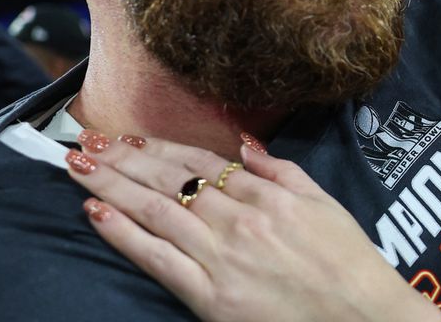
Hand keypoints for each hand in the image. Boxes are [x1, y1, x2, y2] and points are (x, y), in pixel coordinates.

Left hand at [65, 132, 440, 321]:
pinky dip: (124, 235)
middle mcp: (239, 219)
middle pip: (169, 179)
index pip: (199, 162)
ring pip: (155, 210)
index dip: (157, 147)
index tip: (125, 137)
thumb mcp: (323, 203)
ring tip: (79, 168)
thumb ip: (281, 170)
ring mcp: (222, 256)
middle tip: (86, 142)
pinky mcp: (210, 295)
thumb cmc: (348, 262)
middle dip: (123, 158)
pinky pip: (158, 259)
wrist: (361, 316)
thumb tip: (244, 142)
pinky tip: (97, 214)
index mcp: (266, 196)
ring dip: (112, 185)